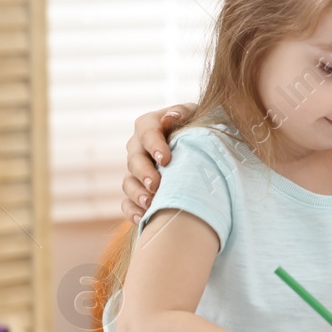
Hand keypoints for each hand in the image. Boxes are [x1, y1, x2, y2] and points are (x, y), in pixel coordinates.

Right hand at [123, 104, 195, 222]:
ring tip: (150, 203)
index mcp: (151, 125)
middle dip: (144, 173)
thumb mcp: (196, 115)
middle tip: (157, 185)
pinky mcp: (138, 189)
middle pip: (134, 159)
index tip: (166, 158)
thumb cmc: (200, 127)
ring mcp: (137, 170)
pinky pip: (127, 202)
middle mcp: (139, 147)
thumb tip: (171, 117)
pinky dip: (133, 210)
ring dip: (137, 193)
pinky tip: (143, 218)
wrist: (203, 147)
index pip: (146, 131)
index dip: (153, 145)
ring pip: (128, 181)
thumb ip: (184, 113)